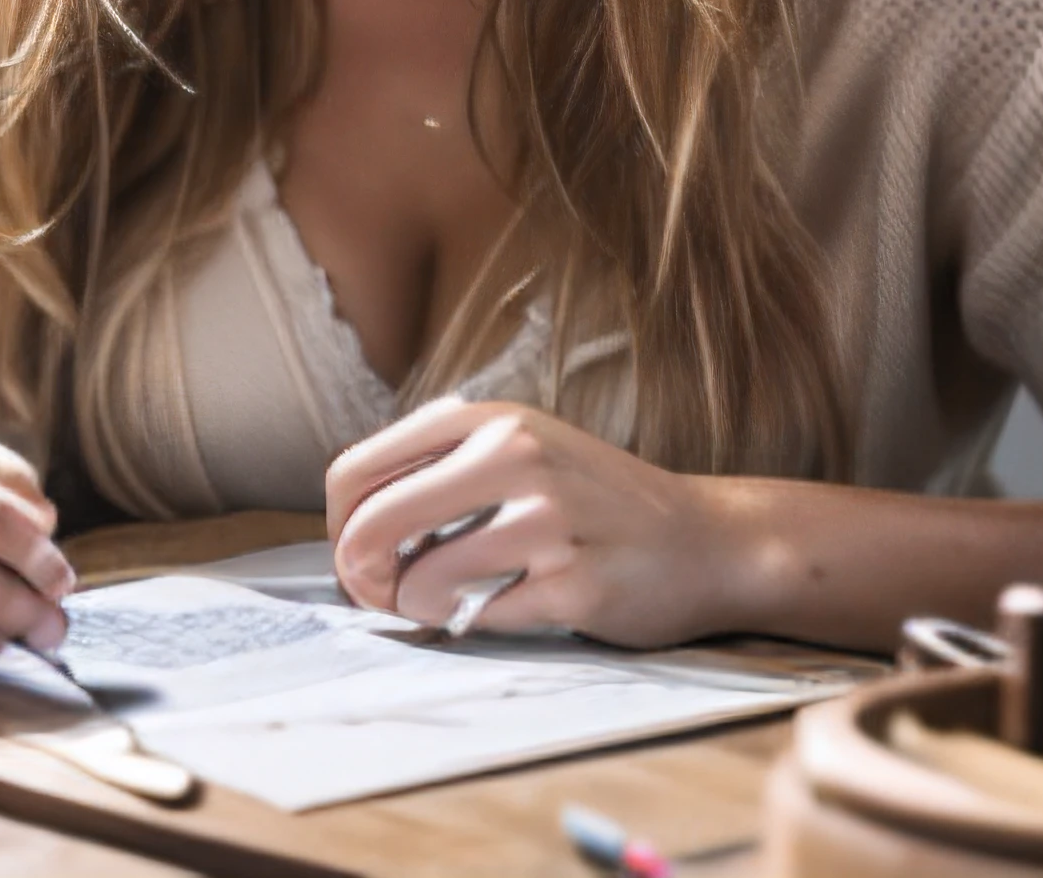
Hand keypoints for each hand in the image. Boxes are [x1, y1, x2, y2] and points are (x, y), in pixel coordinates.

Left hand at [327, 397, 732, 647]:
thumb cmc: (592, 498)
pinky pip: (479, 617)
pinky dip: (469, 623)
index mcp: (488, 418)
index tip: (352, 552)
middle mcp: (513, 455)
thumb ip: (440, 468)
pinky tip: (494, 608)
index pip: (359, 469)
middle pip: (375, 523)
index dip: (339, 523)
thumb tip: (350, 525)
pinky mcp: (572, 583)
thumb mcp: (517, 446)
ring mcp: (545, 518)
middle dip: (360, 574)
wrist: (703, 538)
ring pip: (421, 579)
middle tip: (375, 594)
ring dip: (416, 606)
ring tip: (442, 601)